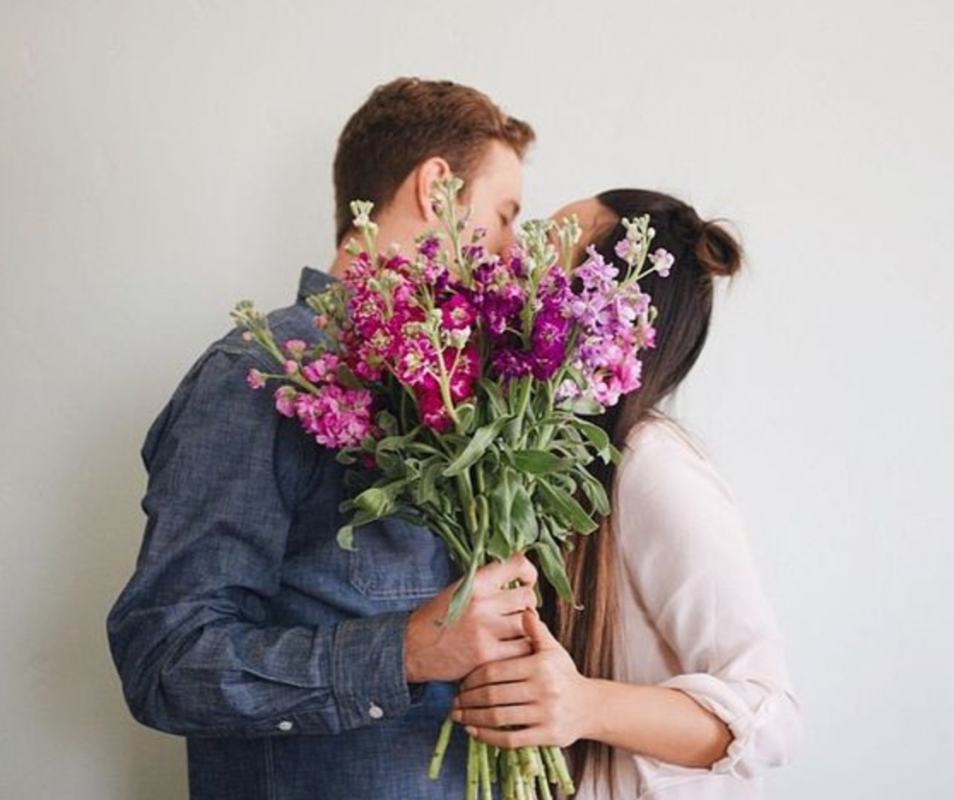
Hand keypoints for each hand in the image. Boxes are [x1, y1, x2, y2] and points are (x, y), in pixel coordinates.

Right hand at [405, 554, 537, 682]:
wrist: (411, 648)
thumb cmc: (436, 618)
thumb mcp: (458, 590)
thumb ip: (486, 583)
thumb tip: (518, 579)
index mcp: (474, 582)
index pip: (517, 563)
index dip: (529, 572)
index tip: (527, 582)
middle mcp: (482, 602)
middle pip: (528, 596)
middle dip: (527, 604)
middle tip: (519, 613)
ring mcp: (486, 629)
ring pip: (529, 622)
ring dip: (526, 628)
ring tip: (515, 632)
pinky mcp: (488, 655)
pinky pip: (522, 647)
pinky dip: (522, 648)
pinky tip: (511, 650)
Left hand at [451, 609, 596, 747]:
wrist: (590, 706)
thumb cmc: (565, 675)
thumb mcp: (553, 650)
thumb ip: (536, 631)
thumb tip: (523, 609)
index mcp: (540, 665)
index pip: (496, 671)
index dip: (473, 678)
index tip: (461, 682)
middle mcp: (543, 689)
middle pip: (494, 694)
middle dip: (468, 699)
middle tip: (454, 701)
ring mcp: (545, 714)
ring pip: (499, 718)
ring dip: (473, 718)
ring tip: (458, 716)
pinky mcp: (547, 736)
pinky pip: (510, 740)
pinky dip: (488, 737)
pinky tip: (474, 732)